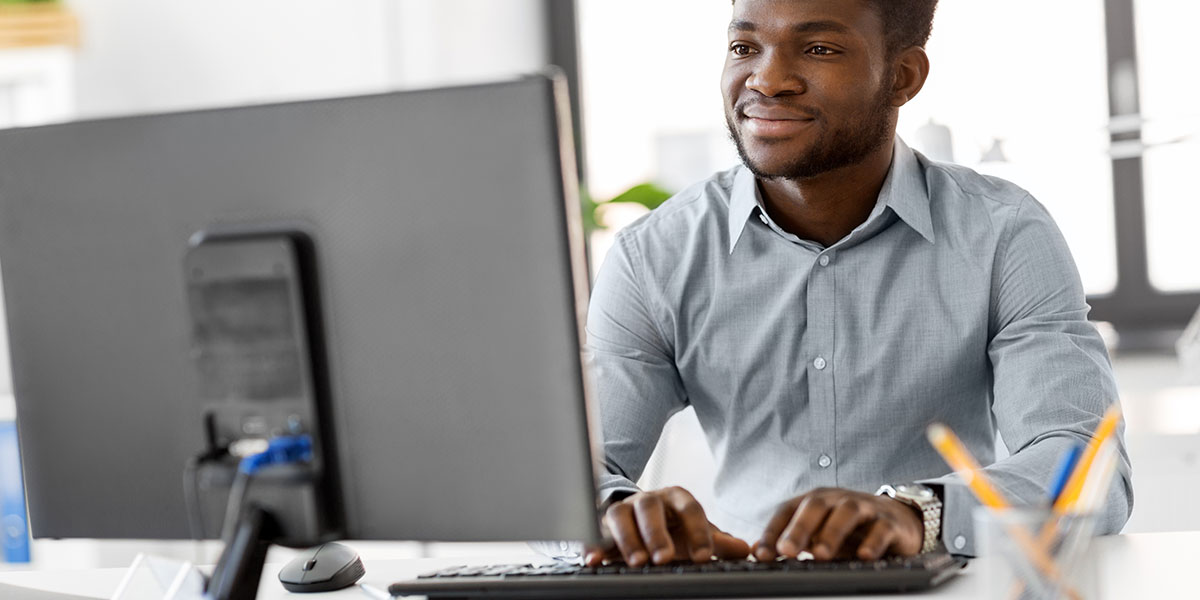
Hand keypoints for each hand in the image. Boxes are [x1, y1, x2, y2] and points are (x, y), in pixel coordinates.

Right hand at [584, 486, 750, 566]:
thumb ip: (717, 541)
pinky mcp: (601, 524)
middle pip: (650, 509)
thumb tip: (745, 549)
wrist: (639, 516)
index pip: (690, 508)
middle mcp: (648, 500)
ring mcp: (623, 509)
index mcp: (676, 498)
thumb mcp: (694, 532)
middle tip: (664, 558)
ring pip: (620, 516)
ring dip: (627, 539)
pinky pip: (594, 531)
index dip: (698, 531)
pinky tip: (594, 560)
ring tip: (636, 562)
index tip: (704, 557)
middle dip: (657, 534)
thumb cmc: (672, 527)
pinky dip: (592, 544)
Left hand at [753, 488, 922, 561]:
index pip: (787, 511)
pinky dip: (873, 541)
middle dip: (799, 528)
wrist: (897, 520)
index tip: (761, 555)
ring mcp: (865, 508)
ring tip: (820, 555)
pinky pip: (881, 528)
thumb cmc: (850, 529)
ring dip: (832, 533)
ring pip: (847, 512)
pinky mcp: (890, 522)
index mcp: (815, 501)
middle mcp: (837, 500)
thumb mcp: (818, 533)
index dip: (773, 531)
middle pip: (815, 506)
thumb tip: (756, 551)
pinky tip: (863, 555)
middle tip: (787, 551)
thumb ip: (790, 540)